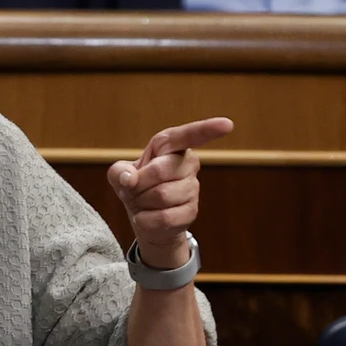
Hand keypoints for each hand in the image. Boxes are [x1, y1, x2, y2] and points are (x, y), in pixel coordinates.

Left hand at [107, 117, 233, 269]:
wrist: (144, 218)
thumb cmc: (136, 187)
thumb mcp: (120, 175)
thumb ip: (119, 172)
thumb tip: (131, 179)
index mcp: (171, 147)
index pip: (188, 135)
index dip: (206, 130)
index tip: (227, 125)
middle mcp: (187, 163)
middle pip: (159, 171)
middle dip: (138, 184)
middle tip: (135, 189)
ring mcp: (193, 188)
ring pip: (161, 196)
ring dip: (142, 203)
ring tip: (144, 202)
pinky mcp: (192, 211)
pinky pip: (163, 217)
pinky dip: (146, 220)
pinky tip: (149, 217)